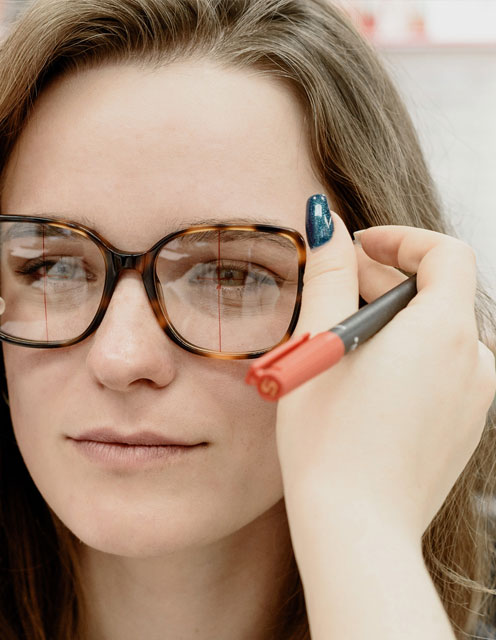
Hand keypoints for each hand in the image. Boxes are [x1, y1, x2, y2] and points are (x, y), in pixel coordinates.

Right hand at [276, 209, 495, 543]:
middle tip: (334, 287)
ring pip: (436, 334)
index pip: (445, 253)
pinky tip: (363, 377)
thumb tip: (327, 223)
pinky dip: (405, 356)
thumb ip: (328, 273)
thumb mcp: (320, 343)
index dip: (401, 239)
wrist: (355, 528)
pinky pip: (439, 371)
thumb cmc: (328, 437)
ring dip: (393, 320)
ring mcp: (474, 399)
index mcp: (442, 332)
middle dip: (385, 280)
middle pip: (438, 294)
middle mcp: (472, 361)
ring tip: (342, 336)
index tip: (359, 245)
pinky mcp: (463, 428)